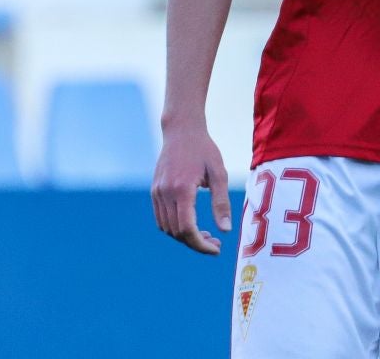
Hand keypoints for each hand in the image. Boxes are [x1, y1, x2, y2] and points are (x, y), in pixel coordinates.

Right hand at [151, 121, 231, 254]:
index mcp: (182, 189)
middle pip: (177, 232)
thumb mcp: (219, 174)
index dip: (201, 245)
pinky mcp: (154, 190)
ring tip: (205, 234)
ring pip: (167, 228)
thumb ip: (221, 203)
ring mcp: (157, 192)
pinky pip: (161, 218)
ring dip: (185, 237)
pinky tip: (191, 223)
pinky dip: (175, 227)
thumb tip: (225, 231)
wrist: (181, 130)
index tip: (216, 249)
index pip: (187, 229)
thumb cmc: (204, 150)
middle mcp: (165, 192)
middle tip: (215, 243)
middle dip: (196, 243)